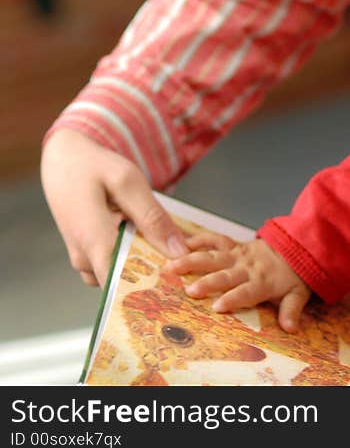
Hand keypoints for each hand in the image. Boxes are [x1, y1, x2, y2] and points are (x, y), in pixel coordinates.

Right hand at [41, 128, 188, 286]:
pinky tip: (153, 239)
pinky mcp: (88, 253)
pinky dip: (135, 256)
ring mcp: (84, 258)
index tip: (183, 284)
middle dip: (158, 275)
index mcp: (94, 242)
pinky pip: (114, 265)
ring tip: (173, 246)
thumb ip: (153, 218)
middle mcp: (85, 258)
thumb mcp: (129, 184)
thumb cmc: (94, 167)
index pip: (124, 287)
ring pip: (121, 275)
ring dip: (147, 265)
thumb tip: (179, 251)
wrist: (63, 158)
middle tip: (187, 261)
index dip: (156, 289)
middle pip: (127, 283)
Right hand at [166, 233, 311, 331]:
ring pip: (214, 256)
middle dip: (208, 282)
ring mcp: (238, 255)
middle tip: (189, 291)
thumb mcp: (298, 294)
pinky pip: (216, 240)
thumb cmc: (293, 275)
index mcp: (262, 282)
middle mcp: (247, 268)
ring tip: (172, 266)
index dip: (233, 298)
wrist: (296, 246)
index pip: (247, 292)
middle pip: (225, 275)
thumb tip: (291, 328)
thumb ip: (292, 310)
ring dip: (193, 261)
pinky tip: (182, 243)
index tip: (217, 307)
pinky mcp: (234, 246)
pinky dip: (200, 239)